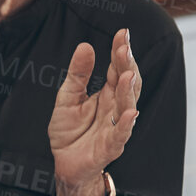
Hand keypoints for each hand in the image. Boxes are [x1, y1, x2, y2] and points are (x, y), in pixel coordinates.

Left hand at [48, 29, 139, 195]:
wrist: (65, 163)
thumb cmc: (69, 131)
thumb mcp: (67, 97)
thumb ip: (77, 75)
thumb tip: (85, 45)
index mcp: (106, 94)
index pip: (116, 69)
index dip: (120, 52)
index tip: (123, 33)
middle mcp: (115, 108)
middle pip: (126, 84)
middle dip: (126, 65)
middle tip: (124, 47)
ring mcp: (116, 126)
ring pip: (126, 106)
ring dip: (127, 91)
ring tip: (127, 73)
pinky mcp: (111, 146)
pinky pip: (121, 134)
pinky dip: (127, 124)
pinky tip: (131, 112)